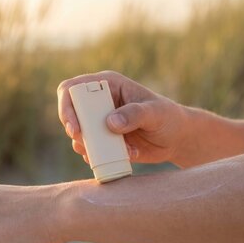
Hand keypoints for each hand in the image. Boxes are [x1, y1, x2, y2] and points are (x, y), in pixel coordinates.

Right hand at [57, 71, 188, 164]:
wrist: (176, 138)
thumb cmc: (168, 117)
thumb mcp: (156, 112)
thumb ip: (135, 114)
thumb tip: (110, 122)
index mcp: (107, 85)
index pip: (73, 89)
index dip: (67, 107)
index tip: (75, 128)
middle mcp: (98, 102)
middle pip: (69, 113)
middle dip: (74, 131)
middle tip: (86, 145)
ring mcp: (98, 122)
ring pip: (77, 135)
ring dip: (89, 146)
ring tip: (118, 150)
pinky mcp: (102, 140)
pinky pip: (88, 150)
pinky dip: (98, 157)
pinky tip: (122, 156)